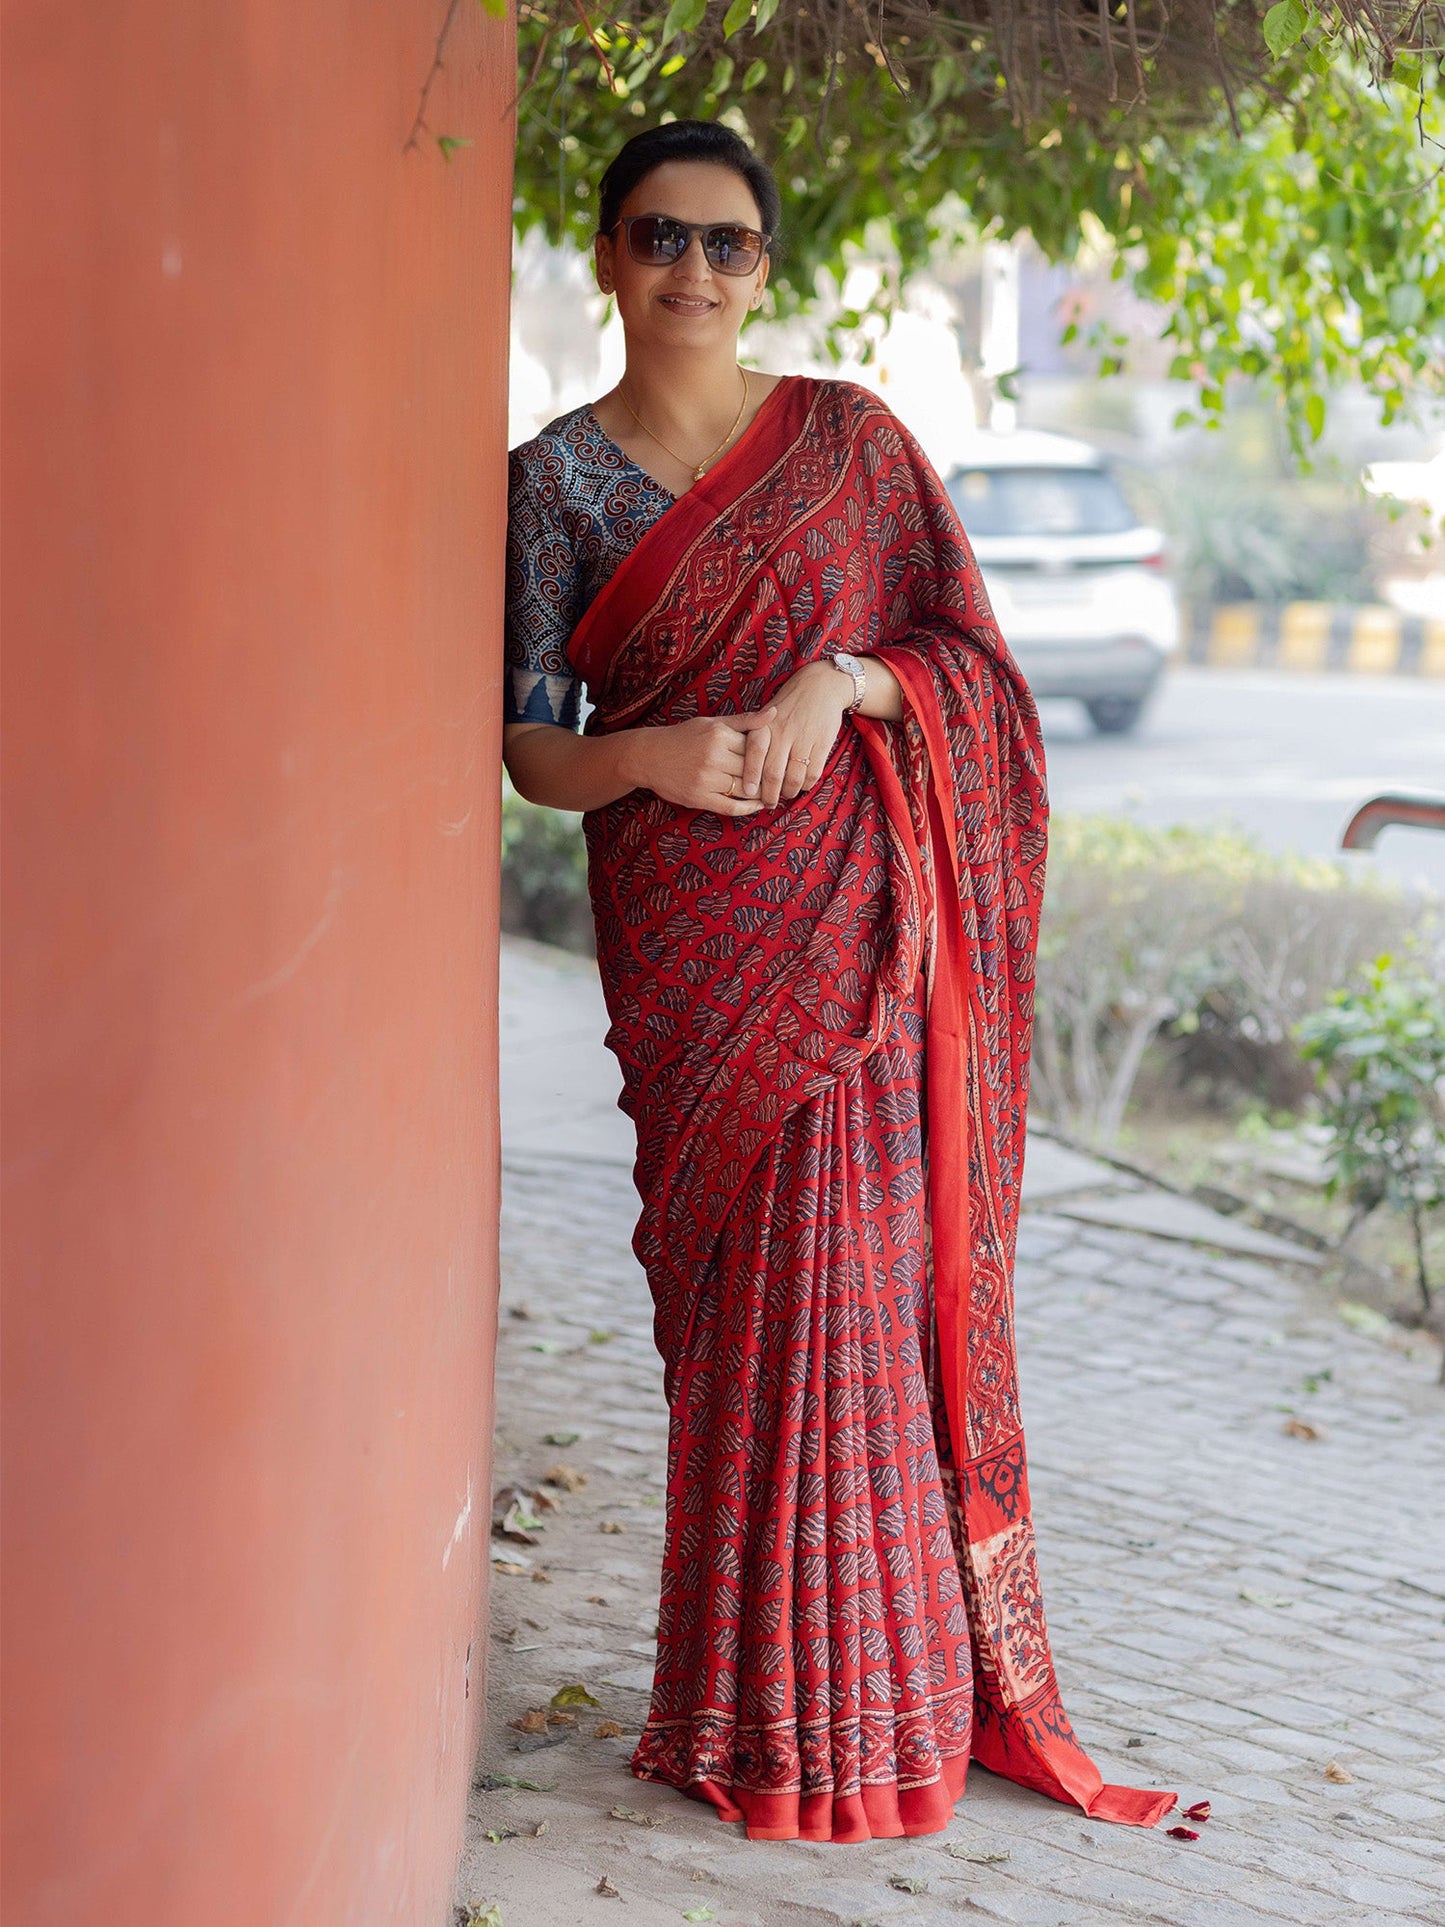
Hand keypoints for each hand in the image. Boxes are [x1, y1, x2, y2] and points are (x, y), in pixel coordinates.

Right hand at [631, 708, 776, 815]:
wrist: (648, 757)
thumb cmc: (684, 737)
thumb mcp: (713, 723)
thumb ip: (744, 720)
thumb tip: (774, 712)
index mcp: (719, 735)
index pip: (756, 747)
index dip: (769, 756)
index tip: (781, 760)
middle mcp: (713, 756)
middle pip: (752, 769)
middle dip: (768, 776)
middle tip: (783, 781)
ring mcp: (706, 778)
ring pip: (745, 789)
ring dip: (761, 793)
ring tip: (772, 794)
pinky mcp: (699, 797)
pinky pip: (731, 806)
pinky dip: (748, 808)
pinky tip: (756, 805)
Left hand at [739, 660, 851, 806]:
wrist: (821, 686)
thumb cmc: (788, 704)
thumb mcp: (766, 715)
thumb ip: (754, 737)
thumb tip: (741, 767)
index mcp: (765, 725)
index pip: (754, 754)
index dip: (750, 776)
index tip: (747, 793)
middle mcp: (783, 732)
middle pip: (773, 773)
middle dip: (769, 794)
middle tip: (768, 803)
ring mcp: (804, 738)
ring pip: (794, 778)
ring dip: (789, 792)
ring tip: (785, 795)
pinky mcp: (822, 743)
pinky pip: (812, 773)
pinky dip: (806, 785)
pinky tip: (802, 785)